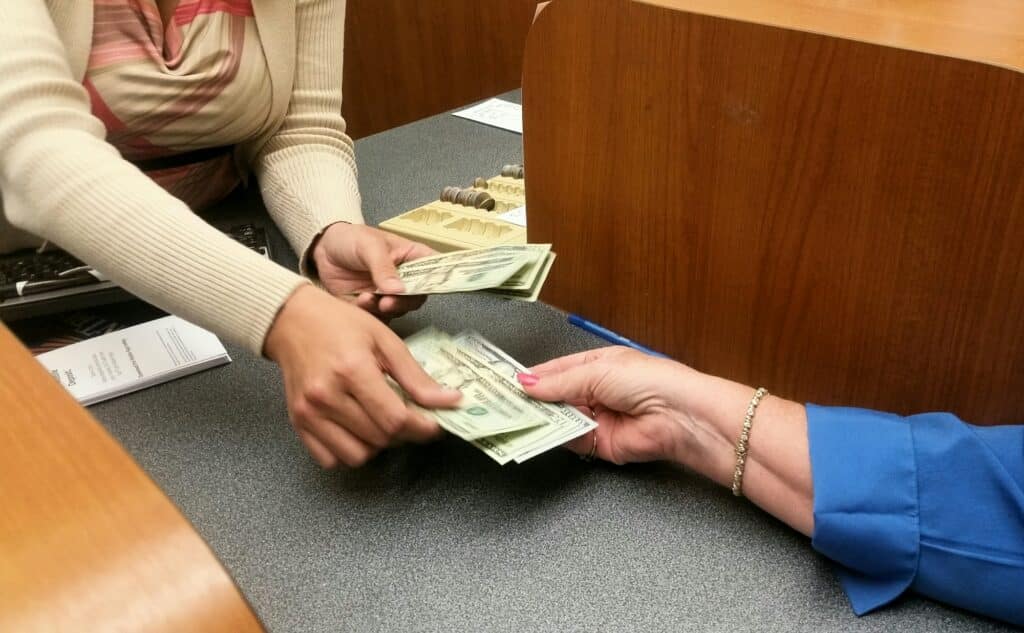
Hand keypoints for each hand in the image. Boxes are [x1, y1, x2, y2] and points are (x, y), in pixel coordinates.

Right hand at [265, 285, 461, 467]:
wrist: (292, 321)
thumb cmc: (340, 325)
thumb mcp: (385, 340)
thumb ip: (416, 376)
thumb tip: (451, 400)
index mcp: (352, 370)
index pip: (395, 419)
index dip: (422, 428)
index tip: (434, 425)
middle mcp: (326, 396)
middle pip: (380, 439)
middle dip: (404, 434)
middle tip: (410, 417)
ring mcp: (308, 414)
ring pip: (357, 456)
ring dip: (378, 445)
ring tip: (381, 421)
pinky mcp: (298, 424)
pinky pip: (331, 459)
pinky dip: (350, 451)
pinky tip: (357, 429)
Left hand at [311, 222, 434, 319]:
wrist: (323, 250)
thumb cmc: (351, 239)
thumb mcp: (369, 246)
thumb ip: (383, 267)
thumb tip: (398, 289)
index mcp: (413, 258)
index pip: (436, 270)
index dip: (440, 281)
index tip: (427, 288)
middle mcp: (406, 278)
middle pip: (418, 297)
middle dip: (404, 302)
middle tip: (387, 302)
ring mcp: (390, 294)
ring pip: (399, 310)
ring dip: (384, 309)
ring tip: (365, 299)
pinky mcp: (374, 307)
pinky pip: (380, 318)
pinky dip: (370, 314)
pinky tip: (358, 302)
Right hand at [516, 347, 710, 465]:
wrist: (678, 417)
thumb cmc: (647, 381)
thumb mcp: (598, 372)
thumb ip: (560, 382)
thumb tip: (526, 382)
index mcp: (598, 365)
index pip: (558, 369)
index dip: (535, 375)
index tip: (507, 381)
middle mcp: (596, 390)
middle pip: (555, 395)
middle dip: (534, 398)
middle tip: (503, 401)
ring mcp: (597, 417)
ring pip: (559, 418)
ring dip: (541, 417)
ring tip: (514, 415)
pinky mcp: (599, 444)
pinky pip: (571, 439)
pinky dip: (555, 436)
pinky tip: (537, 430)